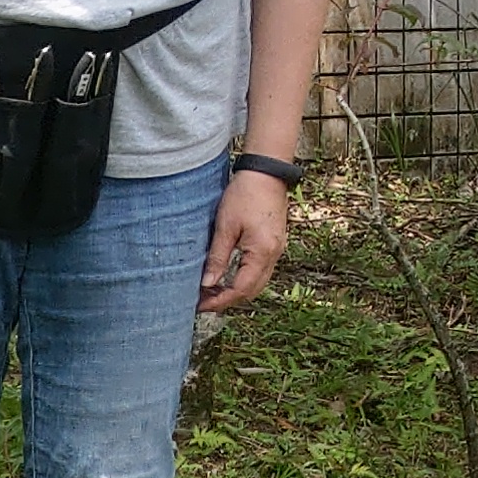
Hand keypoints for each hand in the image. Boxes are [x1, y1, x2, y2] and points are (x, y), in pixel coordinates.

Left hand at [199, 170, 289, 310]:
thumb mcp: (225, 227)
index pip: (241, 289)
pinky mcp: (274, 243)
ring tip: (211, 290)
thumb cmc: (245, 195)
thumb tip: (207, 284)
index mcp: (262, 252)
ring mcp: (276, 249)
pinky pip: (260, 270)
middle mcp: (274, 254)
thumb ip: (218, 258)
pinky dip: (243, 278)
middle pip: (251, 290)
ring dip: (235, 290)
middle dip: (227, 300)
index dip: (220, 301)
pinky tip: (226, 275)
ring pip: (257, 282)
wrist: (266, 172)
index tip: (200, 305)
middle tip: (203, 301)